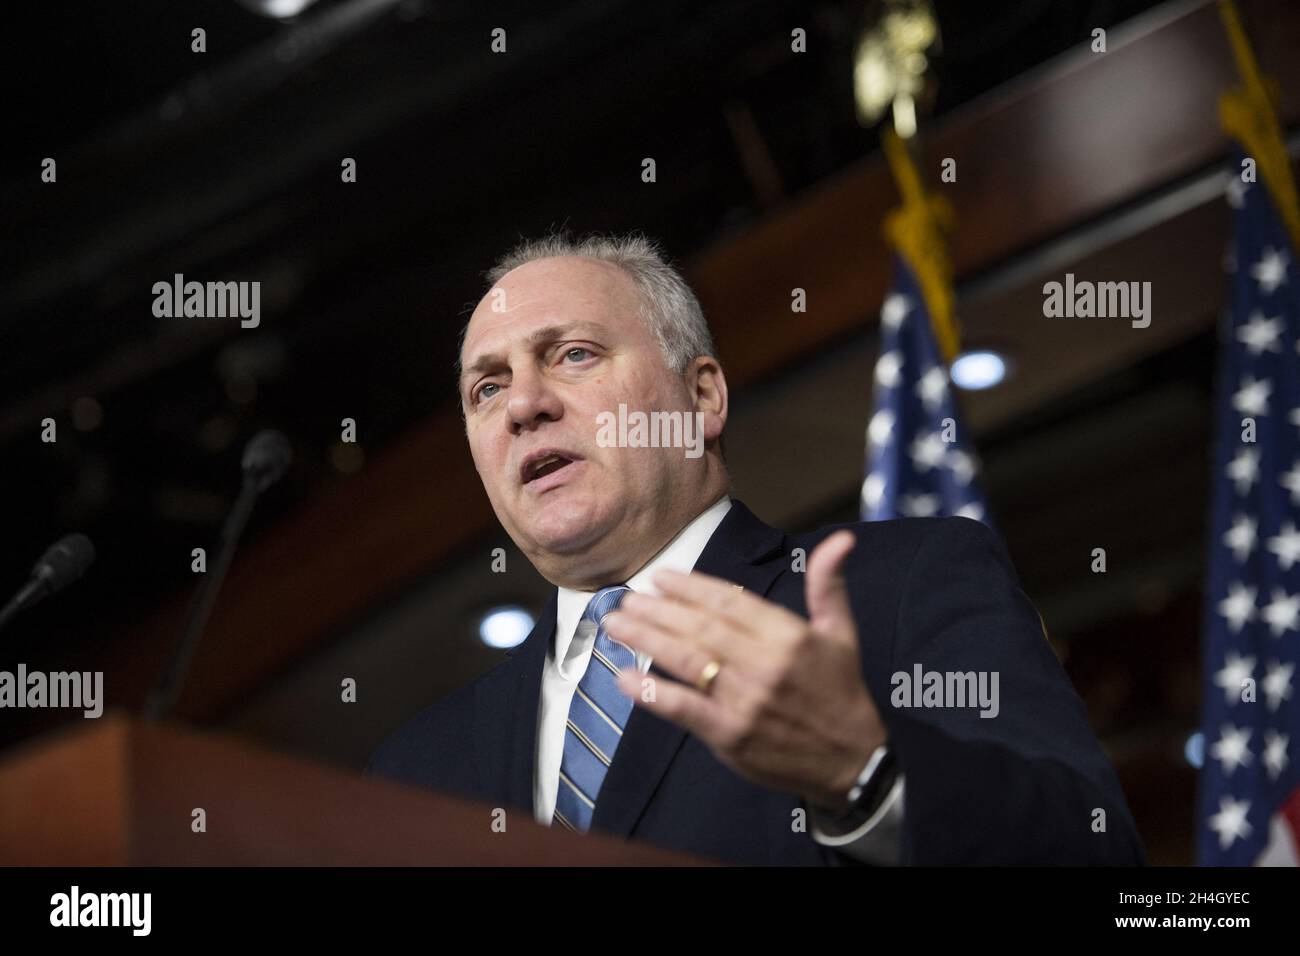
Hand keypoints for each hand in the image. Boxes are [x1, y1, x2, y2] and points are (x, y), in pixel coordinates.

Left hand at [603, 530, 885, 809]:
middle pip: (700, 627)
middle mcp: (764, 664)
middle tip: (627, 598)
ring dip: (646, 639)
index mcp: (788, 635)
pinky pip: (683, 708)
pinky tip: (625, 677)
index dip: (690, 587)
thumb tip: (841, 540)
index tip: (660, 578)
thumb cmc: (841, 693)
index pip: (729, 601)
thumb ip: (829, 585)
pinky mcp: (731, 734)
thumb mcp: (842, 633)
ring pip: (686, 660)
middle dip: (658, 610)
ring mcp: (745, 700)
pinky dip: (652, 692)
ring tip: (617, 624)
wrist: (853, 761)